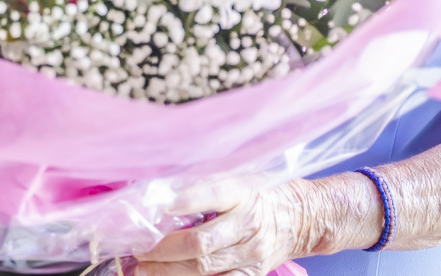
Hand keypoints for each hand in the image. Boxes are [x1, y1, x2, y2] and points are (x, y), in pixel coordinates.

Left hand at [136, 183, 312, 275]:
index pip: (208, 195)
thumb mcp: (240, 175)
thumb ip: (206, 182)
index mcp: (243, 192)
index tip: (153, 207)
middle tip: (138, 249)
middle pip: (200, 242)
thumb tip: (162, 190)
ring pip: (205, 268)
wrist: (302, 217)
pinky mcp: (253, 273)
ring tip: (144, 268)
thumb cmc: (263, 191)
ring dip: (169, 271)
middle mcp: (248, 224)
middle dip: (163, 249)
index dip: (180, 202)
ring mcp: (252, 253)